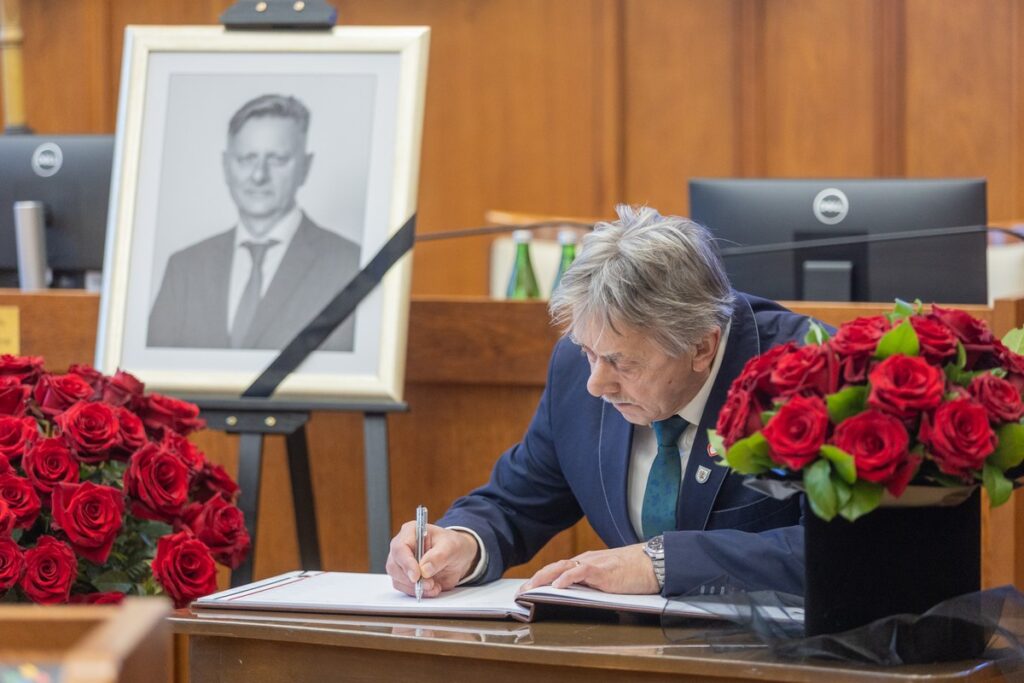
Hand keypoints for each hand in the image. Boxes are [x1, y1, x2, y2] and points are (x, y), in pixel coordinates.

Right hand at [386, 522, 479, 597]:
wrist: (458, 557)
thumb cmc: (453, 545)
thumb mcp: (451, 547)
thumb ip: (438, 556)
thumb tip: (424, 570)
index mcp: (411, 532)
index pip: (400, 548)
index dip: (406, 564)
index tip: (417, 576)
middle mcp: (402, 547)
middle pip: (394, 566)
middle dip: (411, 579)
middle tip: (430, 584)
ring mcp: (401, 562)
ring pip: (397, 579)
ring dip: (415, 587)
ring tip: (434, 586)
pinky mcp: (404, 576)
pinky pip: (404, 588)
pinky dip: (416, 592)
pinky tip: (431, 588)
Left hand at [518, 544, 658, 594]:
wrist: (654, 563)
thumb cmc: (635, 571)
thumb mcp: (609, 577)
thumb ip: (594, 583)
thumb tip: (581, 595)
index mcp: (587, 562)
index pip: (559, 568)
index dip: (542, 577)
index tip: (528, 588)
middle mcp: (586, 560)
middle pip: (555, 566)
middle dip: (536, 578)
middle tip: (521, 591)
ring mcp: (594, 564)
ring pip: (562, 567)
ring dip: (544, 578)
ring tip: (530, 588)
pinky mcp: (603, 571)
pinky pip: (580, 572)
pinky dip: (566, 578)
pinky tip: (556, 585)